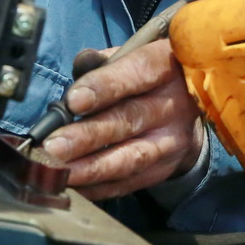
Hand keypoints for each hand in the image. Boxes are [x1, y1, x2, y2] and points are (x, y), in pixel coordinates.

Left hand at [40, 38, 204, 201]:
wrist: (191, 106)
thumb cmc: (148, 78)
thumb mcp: (134, 57)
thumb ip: (104, 61)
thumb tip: (82, 65)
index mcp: (166, 66)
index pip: (136, 74)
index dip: (104, 87)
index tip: (73, 101)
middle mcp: (175, 104)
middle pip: (129, 120)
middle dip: (88, 136)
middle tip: (53, 146)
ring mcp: (172, 140)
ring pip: (130, 157)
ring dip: (92, 167)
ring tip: (61, 171)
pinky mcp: (165, 167)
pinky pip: (129, 182)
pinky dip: (99, 187)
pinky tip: (74, 185)